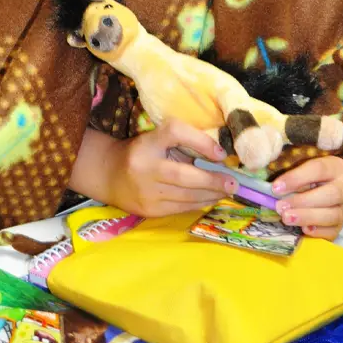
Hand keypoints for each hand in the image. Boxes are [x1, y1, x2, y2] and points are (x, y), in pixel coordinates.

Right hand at [107, 119, 232, 217]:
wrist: (109, 174)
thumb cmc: (143, 152)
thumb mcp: (158, 139)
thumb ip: (185, 143)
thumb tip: (220, 157)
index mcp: (148, 141)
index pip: (174, 132)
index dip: (201, 141)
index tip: (221, 154)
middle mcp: (144, 166)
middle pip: (184, 174)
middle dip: (213, 180)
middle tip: (233, 183)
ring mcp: (146, 191)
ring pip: (186, 196)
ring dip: (211, 194)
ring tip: (226, 191)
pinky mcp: (149, 210)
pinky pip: (181, 208)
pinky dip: (199, 203)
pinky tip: (210, 198)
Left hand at [271, 156, 342, 240]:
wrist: (327, 188)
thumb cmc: (309, 176)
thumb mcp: (303, 167)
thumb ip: (290, 172)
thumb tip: (272, 186)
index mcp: (334, 167)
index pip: (318, 169)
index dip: (296, 178)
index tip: (276, 188)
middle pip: (331, 194)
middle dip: (302, 201)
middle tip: (280, 206)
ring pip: (333, 215)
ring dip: (307, 217)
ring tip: (286, 218)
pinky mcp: (340, 226)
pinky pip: (333, 232)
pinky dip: (318, 232)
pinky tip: (303, 229)